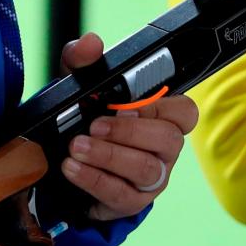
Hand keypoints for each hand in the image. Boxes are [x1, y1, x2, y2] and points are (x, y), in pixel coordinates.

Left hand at [58, 33, 198, 219]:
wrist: (60, 162)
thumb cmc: (84, 117)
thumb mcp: (79, 86)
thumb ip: (83, 61)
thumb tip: (91, 43)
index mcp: (161, 116)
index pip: (185, 112)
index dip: (161, 109)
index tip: (126, 105)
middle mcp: (164, 148)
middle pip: (169, 140)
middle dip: (130, 132)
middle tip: (94, 125)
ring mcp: (152, 178)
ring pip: (147, 169)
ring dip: (109, 156)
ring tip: (77, 147)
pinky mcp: (132, 201)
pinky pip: (122, 194)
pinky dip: (94, 179)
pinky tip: (72, 168)